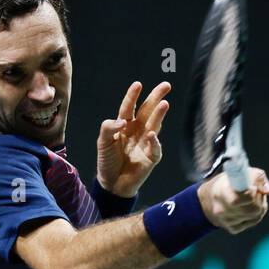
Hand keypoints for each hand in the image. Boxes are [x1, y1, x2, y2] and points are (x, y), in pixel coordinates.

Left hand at [95, 81, 170, 197]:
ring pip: (154, 125)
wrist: (112, 184)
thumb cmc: (107, 161)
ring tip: (165, 103)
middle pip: (147, 111)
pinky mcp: (151, 158)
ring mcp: (145, 143)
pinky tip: (151, 135)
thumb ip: (108, 128)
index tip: (138, 84)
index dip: (133, 96)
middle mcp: (137, 131)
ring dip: (159, 115)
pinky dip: (154, 142)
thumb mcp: (102, 142)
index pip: (129, 108)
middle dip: (156, 98)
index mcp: (124, 126)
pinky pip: (155, 148)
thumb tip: (123, 122)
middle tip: (166, 85)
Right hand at [198, 167, 268, 233]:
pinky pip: (253, 221)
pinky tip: (248, 207)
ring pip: (256, 215)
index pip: (242, 198)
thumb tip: (268, 191)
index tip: (253, 187)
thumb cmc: (229, 182)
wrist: (212, 199)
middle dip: (259, 198)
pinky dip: (255, 214)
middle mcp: (222, 210)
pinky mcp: (233, 229)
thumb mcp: (241, 172)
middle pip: (253, 208)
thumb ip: (257, 177)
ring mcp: (227, 222)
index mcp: (221, 193)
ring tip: (252, 197)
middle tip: (255, 190)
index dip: (252, 192)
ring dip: (259, 205)